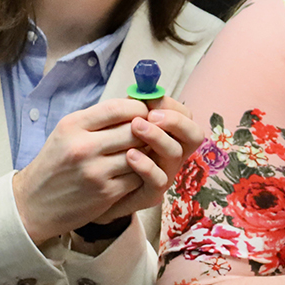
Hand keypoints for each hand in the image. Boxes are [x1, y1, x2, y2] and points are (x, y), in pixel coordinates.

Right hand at [12, 98, 153, 243]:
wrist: (33, 204)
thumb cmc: (54, 164)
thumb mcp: (66, 133)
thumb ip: (97, 119)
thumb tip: (134, 104)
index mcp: (73, 126)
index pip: (117, 108)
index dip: (138, 108)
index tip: (144, 111)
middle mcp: (83, 147)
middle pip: (134, 130)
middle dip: (146, 130)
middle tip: (150, 133)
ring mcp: (95, 171)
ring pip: (140, 154)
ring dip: (146, 152)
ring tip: (143, 151)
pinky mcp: (105, 193)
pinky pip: (138, 176)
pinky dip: (141, 172)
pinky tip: (135, 171)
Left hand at [95, 96, 204, 222]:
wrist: (91, 189)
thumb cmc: (107, 151)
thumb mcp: (118, 125)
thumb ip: (131, 109)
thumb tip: (141, 91)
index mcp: (169, 133)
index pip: (186, 116)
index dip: (172, 105)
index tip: (151, 100)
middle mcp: (173, 153)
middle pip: (193, 135)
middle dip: (175, 121)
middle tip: (152, 115)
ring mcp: (164, 173)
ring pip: (175, 154)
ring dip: (157, 136)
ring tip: (135, 126)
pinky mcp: (151, 193)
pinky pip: (158, 180)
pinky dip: (146, 165)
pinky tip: (129, 154)